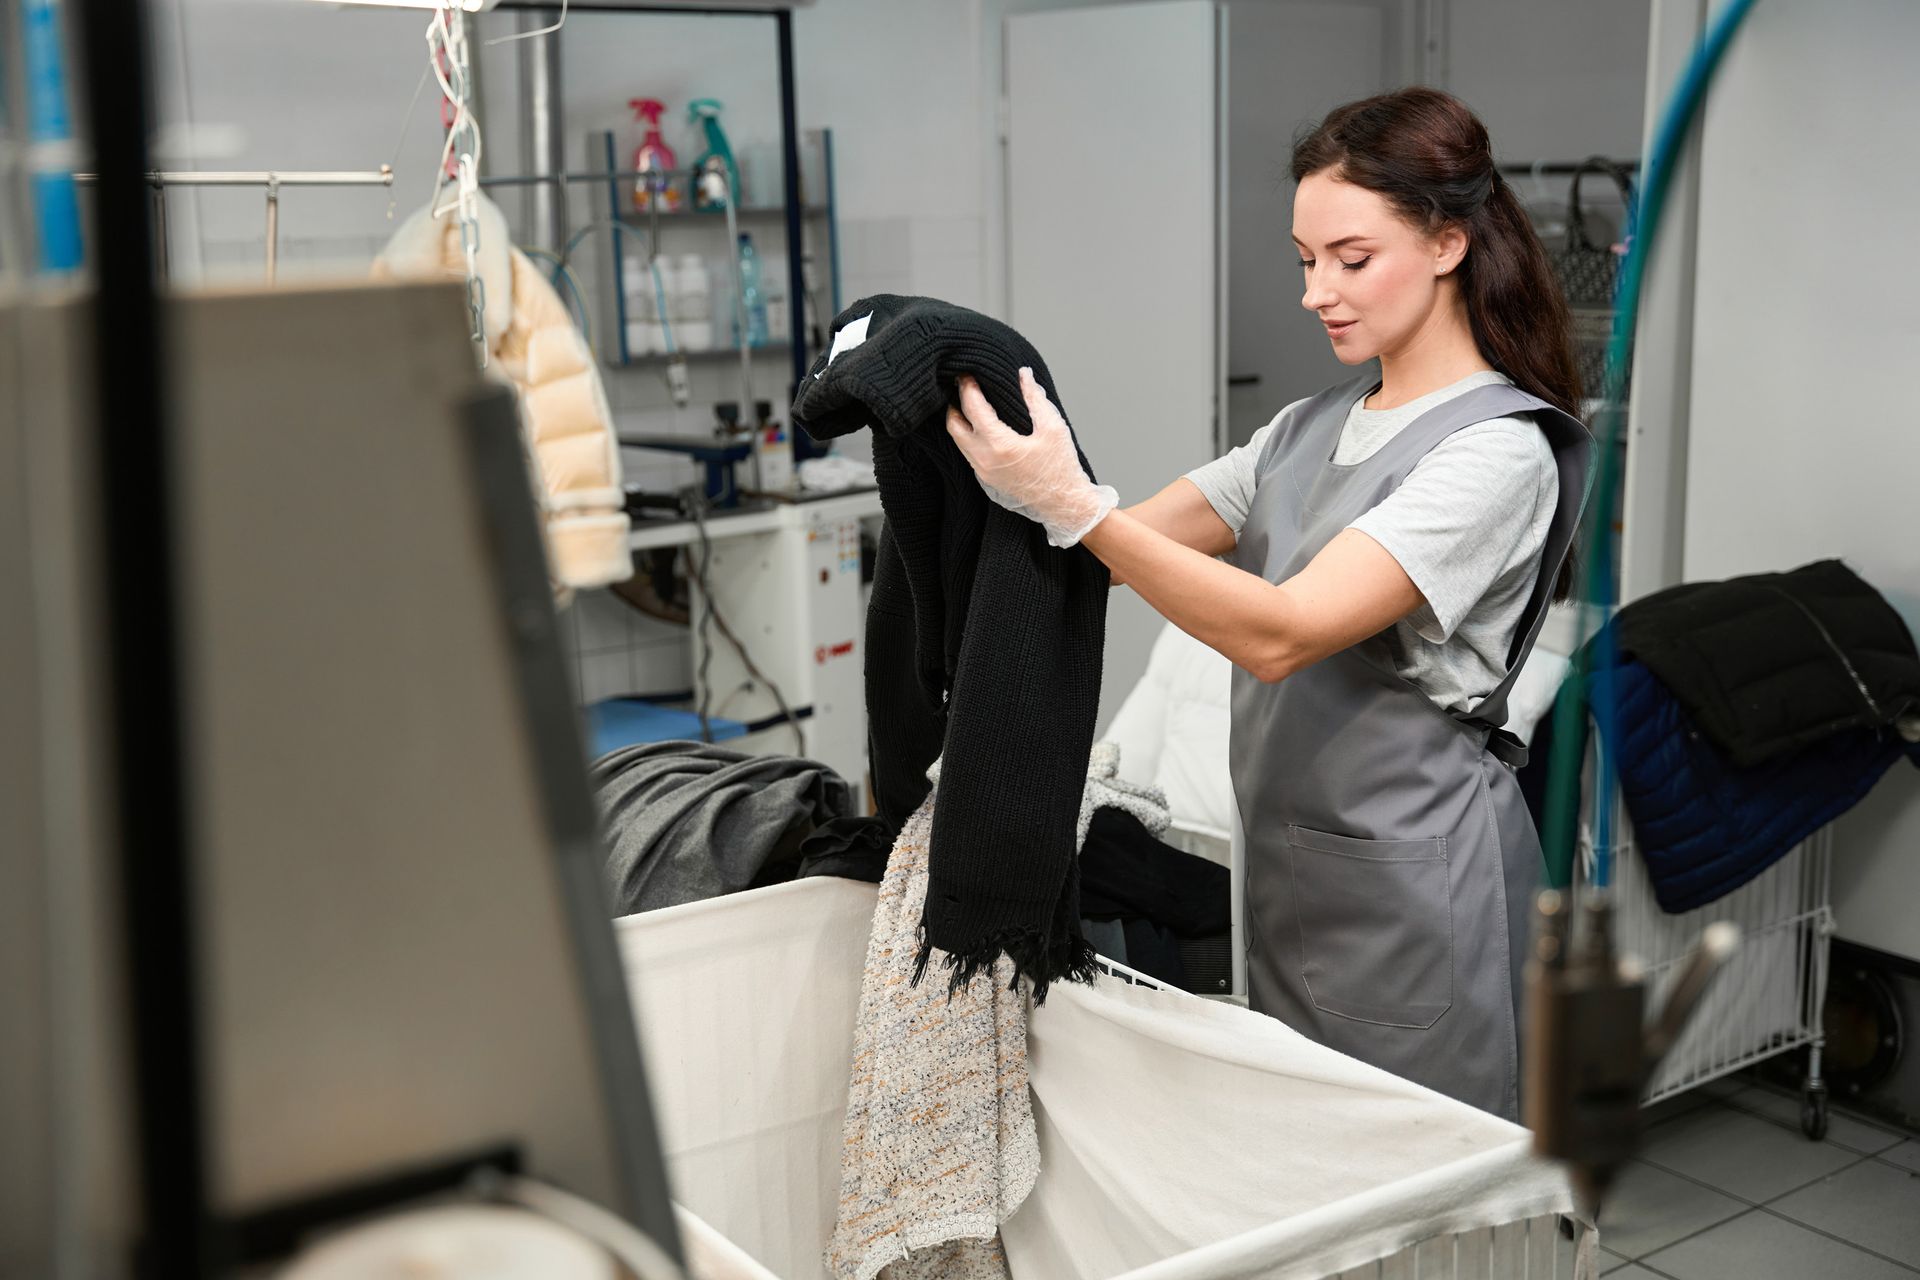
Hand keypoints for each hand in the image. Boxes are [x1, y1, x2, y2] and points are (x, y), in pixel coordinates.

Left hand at [945, 368, 1118, 547]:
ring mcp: (982, 473)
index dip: (967, 387)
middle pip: (954, 425)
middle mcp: (984, 461)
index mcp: (999, 445)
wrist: (1065, 505)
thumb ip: (1035, 398)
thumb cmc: (1061, 469)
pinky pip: (969, 454)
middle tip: (964, 387)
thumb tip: (1023, 375)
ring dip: (961, 421)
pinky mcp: (985, 481)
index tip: (967, 374)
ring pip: (958, 441)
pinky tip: (982, 428)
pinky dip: (969, 437)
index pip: (972, 408)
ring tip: (972, 404)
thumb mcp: (1053, 428)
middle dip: (956, 403)